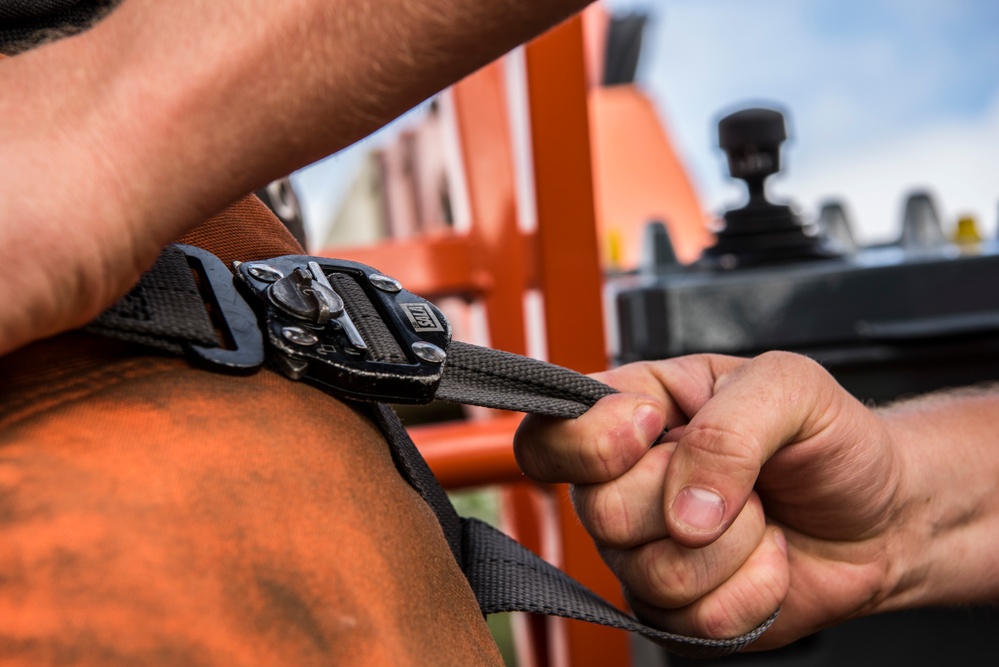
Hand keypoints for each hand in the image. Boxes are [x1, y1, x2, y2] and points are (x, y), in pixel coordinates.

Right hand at [514, 352, 908, 648]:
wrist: (881, 515)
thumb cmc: (827, 440)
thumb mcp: (791, 387)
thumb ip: (728, 428)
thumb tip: (683, 511)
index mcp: (631, 413)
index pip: (551, 436)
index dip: (593, 442)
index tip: (654, 428)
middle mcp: (624, 485)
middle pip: (600, 512)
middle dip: (693, 497)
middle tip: (742, 479)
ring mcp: (645, 553)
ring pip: (650, 572)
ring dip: (734, 546)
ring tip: (760, 518)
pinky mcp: (676, 612)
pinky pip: (691, 622)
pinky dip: (751, 592)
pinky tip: (767, 560)